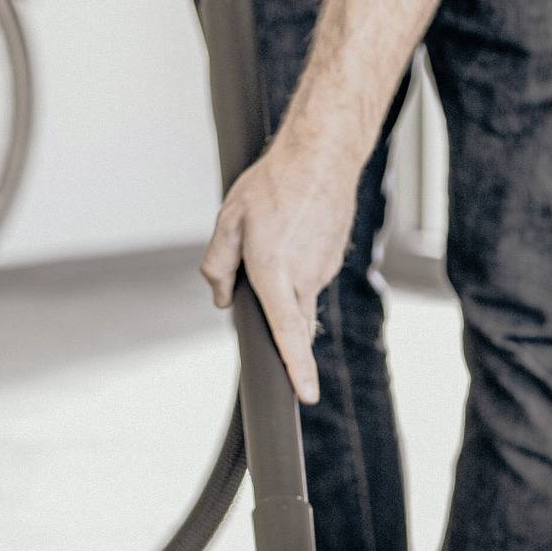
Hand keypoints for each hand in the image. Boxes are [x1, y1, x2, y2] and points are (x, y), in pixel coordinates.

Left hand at [199, 129, 358, 402]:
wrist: (322, 154)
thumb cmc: (274, 183)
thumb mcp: (229, 220)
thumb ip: (217, 265)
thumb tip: (219, 297)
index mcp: (274, 273)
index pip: (288, 333)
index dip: (297, 368)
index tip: (306, 395)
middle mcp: (304, 278)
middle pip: (294, 324)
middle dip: (280, 328)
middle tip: (263, 281)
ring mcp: (323, 270)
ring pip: (300, 298)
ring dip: (284, 287)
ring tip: (274, 237)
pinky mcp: (333, 259)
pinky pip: (310, 278)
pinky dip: (298, 268)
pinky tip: (291, 234)